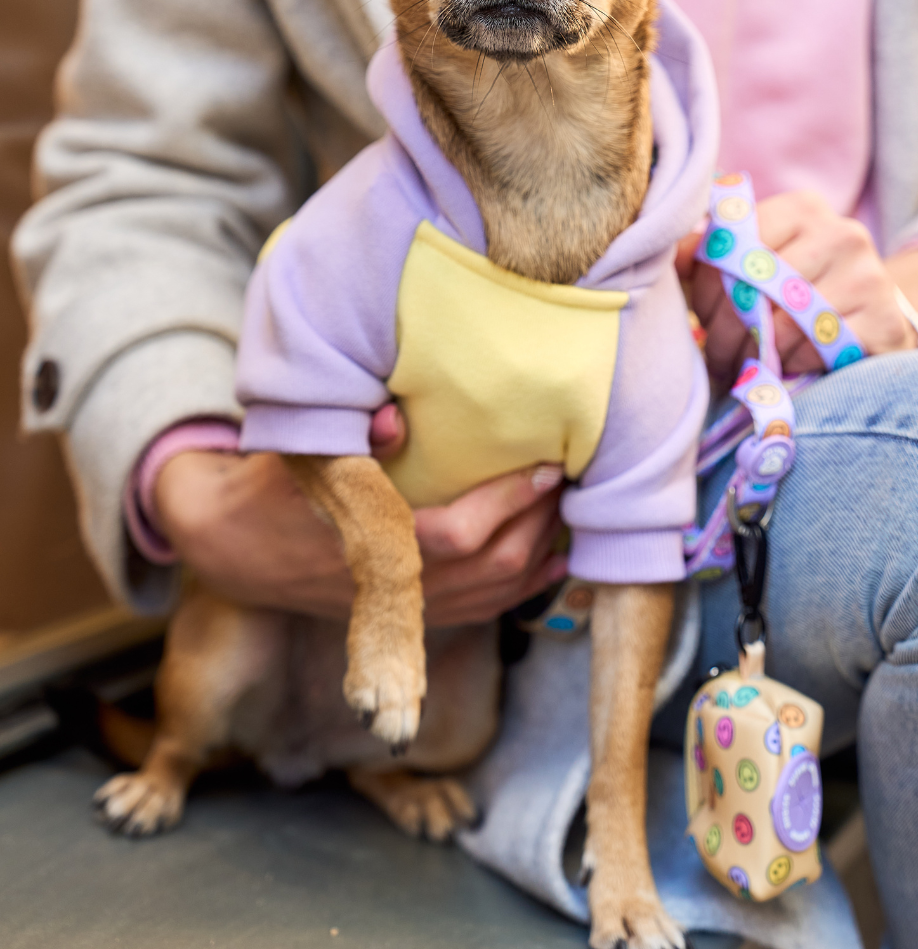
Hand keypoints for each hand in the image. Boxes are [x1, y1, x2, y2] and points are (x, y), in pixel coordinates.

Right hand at [153, 407, 566, 626]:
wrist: (236, 547)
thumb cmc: (273, 487)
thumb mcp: (302, 453)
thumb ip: (350, 435)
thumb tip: (398, 418)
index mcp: (368, 544)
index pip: (458, 533)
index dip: (509, 503)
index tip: (544, 466)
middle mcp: (391, 586)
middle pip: (490, 569)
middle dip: (538, 523)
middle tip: (565, 477)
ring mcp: (401, 609)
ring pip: (493, 595)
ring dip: (539, 554)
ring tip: (565, 509)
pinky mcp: (407, 616)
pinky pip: (481, 611)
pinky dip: (522, 589)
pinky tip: (549, 559)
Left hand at [677, 189, 917, 387]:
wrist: (874, 316)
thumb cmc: (799, 288)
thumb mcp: (758, 260)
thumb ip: (712, 251)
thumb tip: (671, 253)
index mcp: (804, 208)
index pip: (739, 242)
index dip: (712, 286)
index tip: (702, 315)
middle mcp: (843, 233)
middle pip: (760, 286)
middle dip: (727, 328)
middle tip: (715, 354)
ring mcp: (870, 275)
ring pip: (786, 323)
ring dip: (754, 353)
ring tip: (742, 365)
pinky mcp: (885, 320)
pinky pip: (819, 349)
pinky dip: (792, 364)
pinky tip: (784, 366)